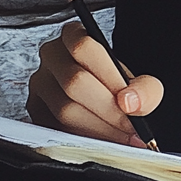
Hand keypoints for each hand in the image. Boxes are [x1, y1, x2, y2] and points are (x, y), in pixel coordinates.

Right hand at [26, 22, 163, 146]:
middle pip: (75, 83)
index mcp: (73, 36)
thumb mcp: (139, 81)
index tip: (130, 102)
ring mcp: (39, 86)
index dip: (110, 78)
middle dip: (108, 110)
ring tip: (122, 138)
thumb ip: (145, 89)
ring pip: (64, 110)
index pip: (84, 48)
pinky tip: (103, 144)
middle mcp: (51, 57)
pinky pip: (55, 130)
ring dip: (97, 129)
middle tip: (131, 128)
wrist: (106, 100)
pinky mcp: (35, 113)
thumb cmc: (119, 88)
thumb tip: (129, 103)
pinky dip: (82, 140)